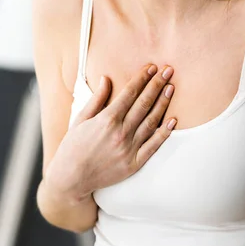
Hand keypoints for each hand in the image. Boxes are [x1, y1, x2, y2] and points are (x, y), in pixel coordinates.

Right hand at [46, 63, 176, 200]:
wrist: (72, 179)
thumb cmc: (73, 147)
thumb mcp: (80, 119)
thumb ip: (96, 99)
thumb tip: (106, 78)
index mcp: (106, 119)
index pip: (129, 93)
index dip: (142, 78)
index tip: (151, 67)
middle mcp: (120, 132)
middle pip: (143, 103)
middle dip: (157, 85)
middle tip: (168, 70)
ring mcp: (129, 149)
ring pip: (151, 122)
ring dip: (163, 104)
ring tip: (171, 88)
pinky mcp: (134, 164)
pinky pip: (153, 146)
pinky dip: (164, 133)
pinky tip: (173, 120)